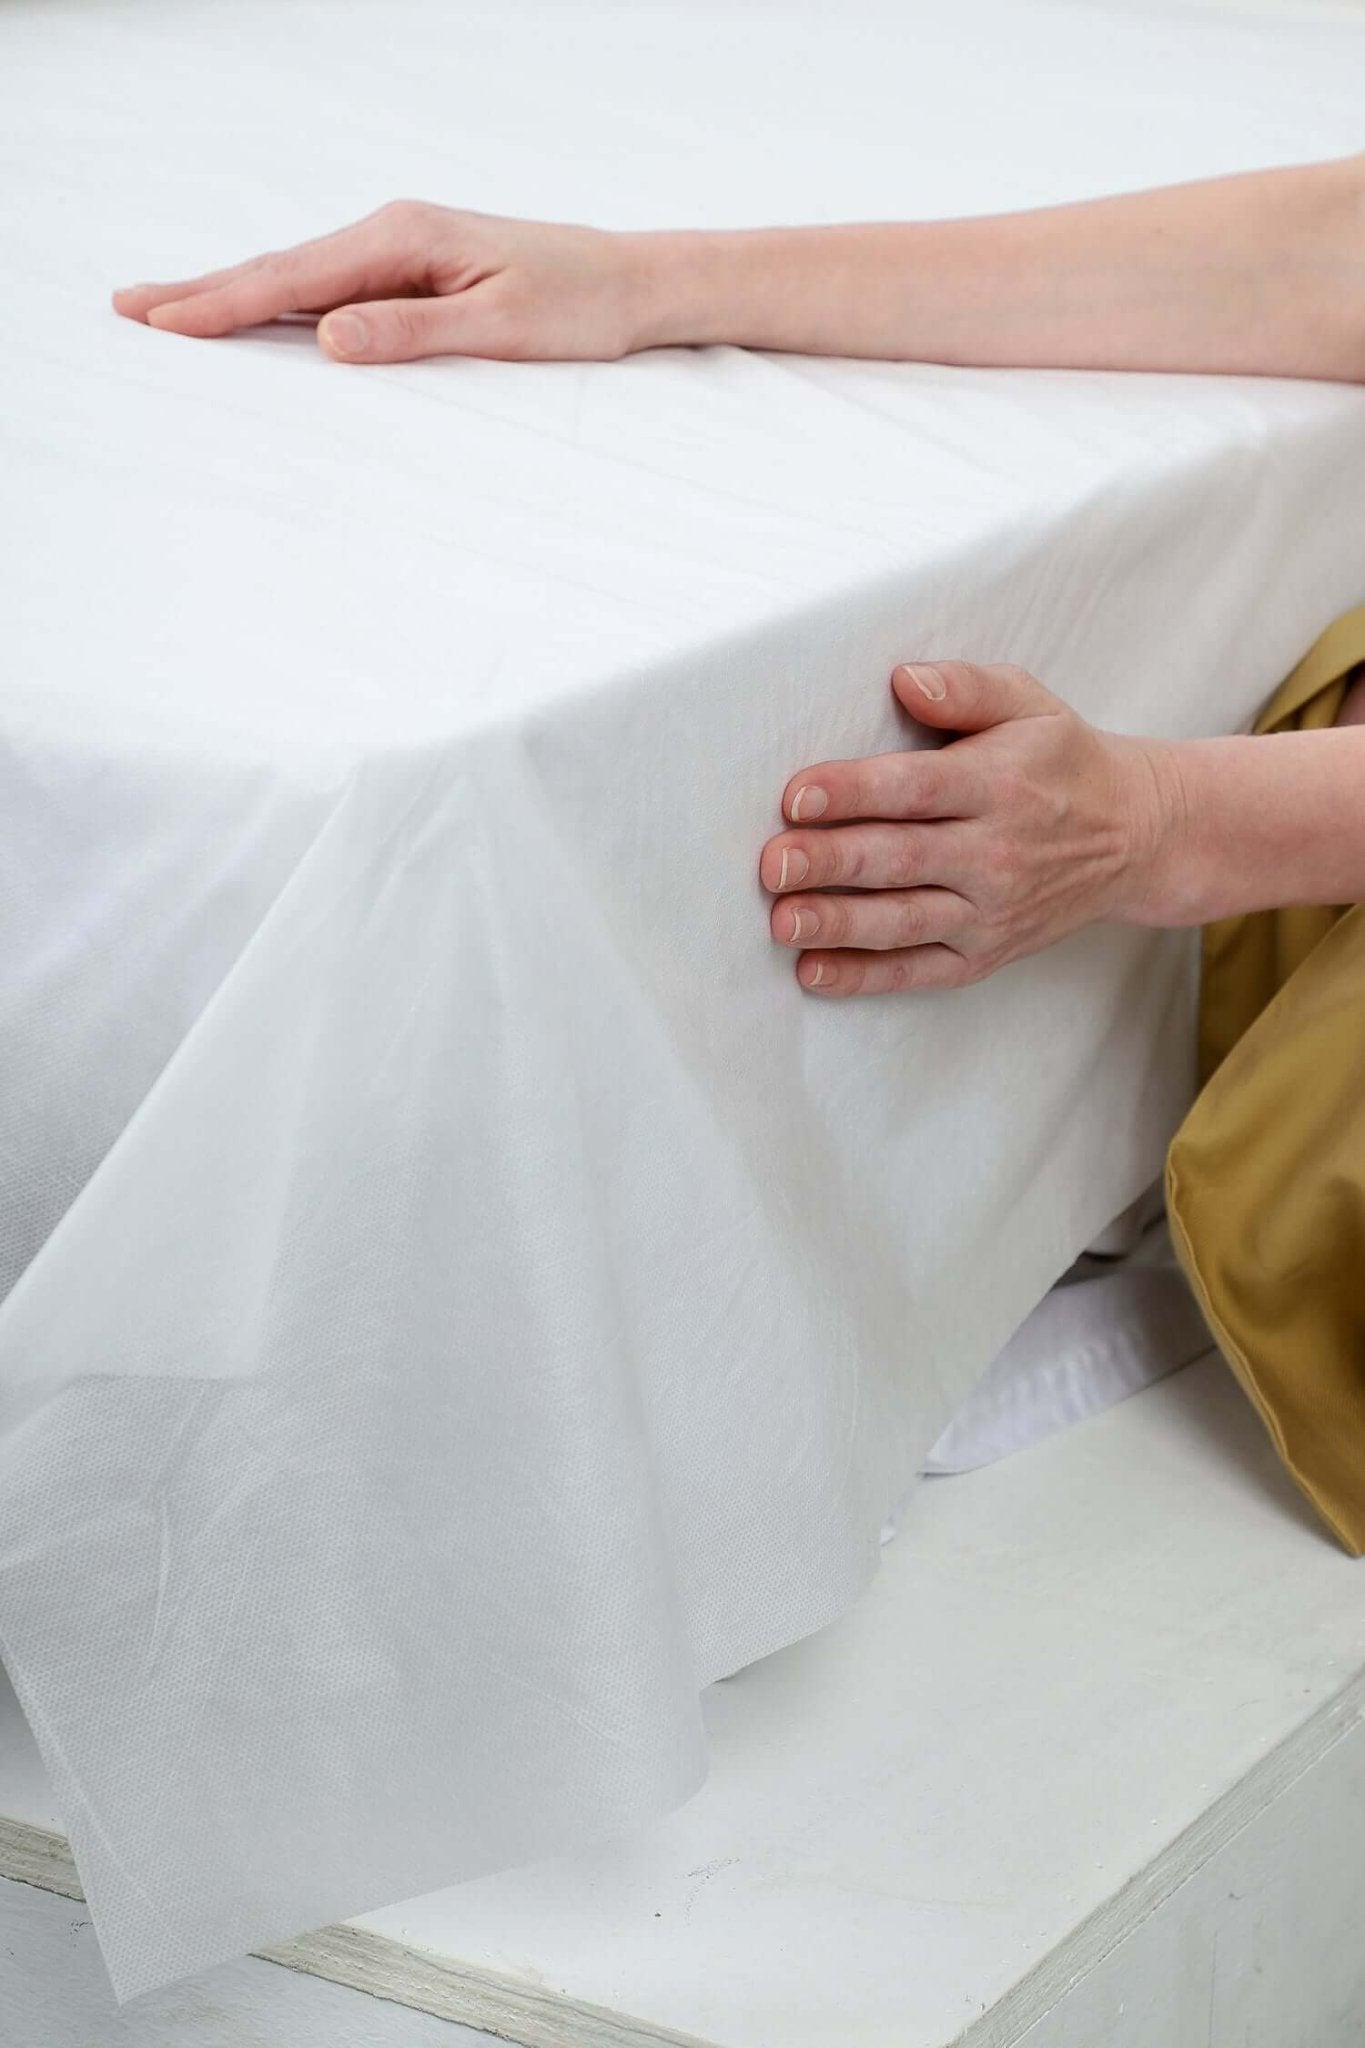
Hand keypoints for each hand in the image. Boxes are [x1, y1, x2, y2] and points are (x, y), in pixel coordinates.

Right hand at [112, 200, 645, 362]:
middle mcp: (394, 234)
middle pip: (281, 270)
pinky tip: (252, 314)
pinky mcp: (415, 272)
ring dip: (232, 296)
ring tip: (168, 312)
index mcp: (405, 239)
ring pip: (299, 279)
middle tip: (130, 308)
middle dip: (204, 293)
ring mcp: (401, 251)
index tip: (163, 321)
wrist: (632, 283)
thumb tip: (328, 339)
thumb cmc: (579, 305)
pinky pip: (331, 288)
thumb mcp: (499, 328)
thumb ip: (411, 333)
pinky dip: (280, 302)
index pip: (295, 280)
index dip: (223, 304)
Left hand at [760, 661, 1181, 996]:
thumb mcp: (1029, 703)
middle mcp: (995, 852)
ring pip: (904, 921)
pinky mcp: (985, 953)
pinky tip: (815, 971)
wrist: (1135, 837)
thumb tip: (906, 679)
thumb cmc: (1062, 762)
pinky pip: (920, 970)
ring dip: (839, 923)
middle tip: (773, 864)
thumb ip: (966, 687)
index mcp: (998, 783)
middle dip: (832, 862)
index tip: (797, 796)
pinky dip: (866, 976)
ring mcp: (991, 910)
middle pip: (901, 859)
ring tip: (783, 921)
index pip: (916, 789)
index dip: (854, 792)